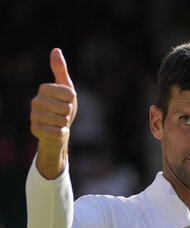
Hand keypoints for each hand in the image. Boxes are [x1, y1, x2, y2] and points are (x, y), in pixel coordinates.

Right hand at [30, 48, 77, 178]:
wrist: (58, 130)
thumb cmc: (63, 108)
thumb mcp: (66, 88)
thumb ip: (61, 70)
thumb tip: (55, 50)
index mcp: (43, 89)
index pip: (67, 92)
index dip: (71, 98)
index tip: (68, 101)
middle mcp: (36, 101)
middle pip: (64, 107)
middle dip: (69, 112)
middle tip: (64, 114)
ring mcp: (34, 116)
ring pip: (60, 120)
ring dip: (65, 123)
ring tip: (60, 122)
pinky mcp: (35, 130)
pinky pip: (55, 132)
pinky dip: (61, 133)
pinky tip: (58, 131)